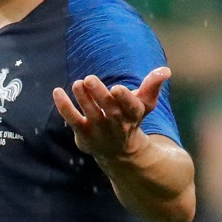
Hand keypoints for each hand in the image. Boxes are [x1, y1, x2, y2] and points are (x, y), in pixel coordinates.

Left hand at [51, 67, 169, 157]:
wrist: (119, 151)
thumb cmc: (130, 119)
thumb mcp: (144, 104)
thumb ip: (152, 86)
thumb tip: (165, 70)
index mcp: (133, 116)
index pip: (131, 108)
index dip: (125, 98)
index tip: (117, 88)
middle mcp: (117, 125)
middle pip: (109, 110)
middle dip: (100, 95)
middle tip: (89, 78)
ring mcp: (99, 130)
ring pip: (91, 114)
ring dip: (83, 98)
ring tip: (78, 83)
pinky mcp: (83, 134)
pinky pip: (72, 120)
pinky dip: (64, 106)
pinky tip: (57, 91)